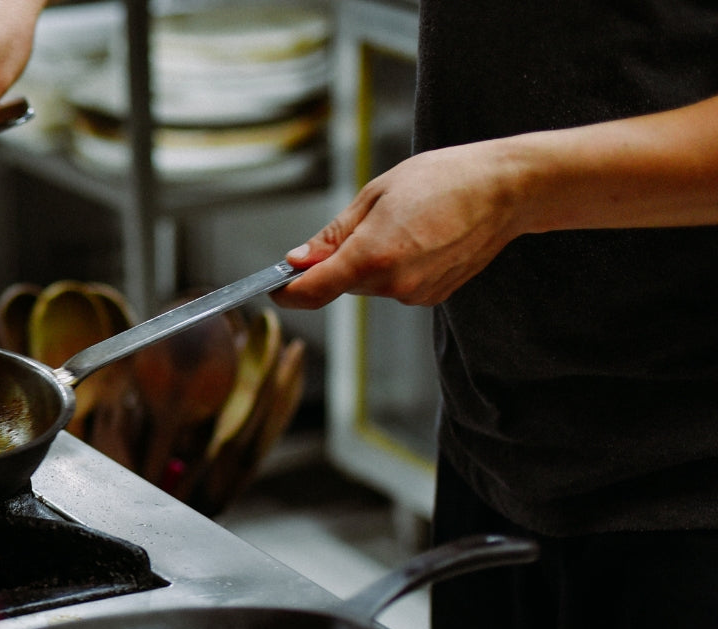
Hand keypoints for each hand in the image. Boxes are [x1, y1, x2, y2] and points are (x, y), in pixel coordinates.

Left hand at [273, 141, 525, 308]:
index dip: (287, 291)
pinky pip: (396, 285)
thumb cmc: (442, 179)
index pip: (311, 292)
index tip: (275, 285)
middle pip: (341, 284)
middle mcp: (393, 285)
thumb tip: (297, 260)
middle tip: (366, 220)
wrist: (506, 189)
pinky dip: (396, 266)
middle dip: (338, 261)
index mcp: (371, 257)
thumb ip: (332, 235)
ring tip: (404, 222)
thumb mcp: (375, 194)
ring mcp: (415, 294)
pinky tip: (421, 237)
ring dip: (371, 261)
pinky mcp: (433, 296)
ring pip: (370, 284)